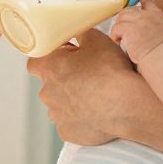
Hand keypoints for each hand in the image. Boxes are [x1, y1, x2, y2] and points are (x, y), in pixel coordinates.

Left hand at [28, 30, 138, 145]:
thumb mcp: (96, 40)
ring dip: (72, 99)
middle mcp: (48, 94)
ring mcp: (57, 116)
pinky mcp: (68, 133)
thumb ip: (79, 32)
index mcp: (50, 69)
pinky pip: (70, 123)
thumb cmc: (110, 72)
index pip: (34, 62)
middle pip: (50, 84)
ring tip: (95, 95)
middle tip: (87, 74)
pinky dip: (80, 118)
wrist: (127, 106)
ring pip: (59, 104)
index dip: (49, 58)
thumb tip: (75, 30)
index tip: (65, 57)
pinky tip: (97, 111)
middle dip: (64, 79)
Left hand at [109, 0, 162, 64]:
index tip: (136, 4)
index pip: (147, 2)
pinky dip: (115, 35)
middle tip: (123, 29)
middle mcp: (146, 15)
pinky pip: (116, 28)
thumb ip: (159, 26)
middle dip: (124, 18)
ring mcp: (137, 21)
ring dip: (119, 27)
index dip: (140, 2)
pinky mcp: (128, 29)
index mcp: (157, 15)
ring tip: (119, 37)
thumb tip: (153, 31)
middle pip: (129, 9)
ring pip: (121, 17)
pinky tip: (117, 41)